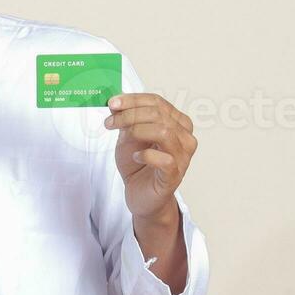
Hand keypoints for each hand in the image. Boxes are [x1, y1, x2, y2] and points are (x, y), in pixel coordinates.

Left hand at [103, 92, 196, 222]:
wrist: (140, 195)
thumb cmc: (138, 164)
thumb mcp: (128, 136)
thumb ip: (126, 119)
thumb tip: (115, 102)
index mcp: (177, 123)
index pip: (157, 102)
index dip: (133, 100)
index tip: (112, 103)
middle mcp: (185, 137)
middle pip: (158, 114)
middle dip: (130, 115)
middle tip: (109, 122)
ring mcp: (182, 157)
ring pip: (164, 131)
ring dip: (137, 130)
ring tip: (123, 138)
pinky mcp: (175, 175)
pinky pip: (164, 159)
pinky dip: (146, 155)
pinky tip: (136, 157)